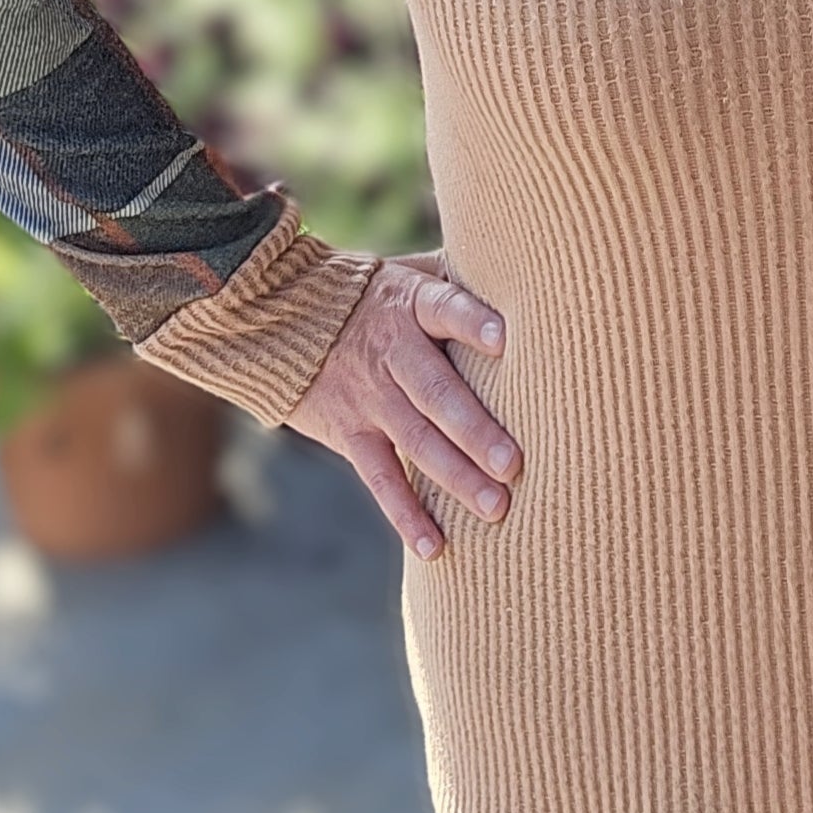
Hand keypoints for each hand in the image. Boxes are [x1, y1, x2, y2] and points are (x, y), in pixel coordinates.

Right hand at [288, 249, 518, 558]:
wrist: (284, 316)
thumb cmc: (375, 293)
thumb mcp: (412, 271)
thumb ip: (461, 276)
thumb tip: (529, 266)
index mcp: (413, 305)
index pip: (446, 310)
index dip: (473, 324)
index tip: (505, 340)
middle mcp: (392, 352)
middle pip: (437, 393)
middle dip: (476, 431)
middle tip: (516, 465)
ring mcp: (369, 397)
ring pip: (416, 441)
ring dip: (456, 478)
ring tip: (496, 507)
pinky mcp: (349, 432)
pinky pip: (380, 477)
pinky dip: (406, 514)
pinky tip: (437, 545)